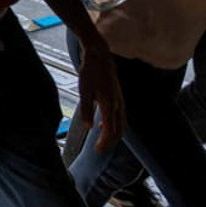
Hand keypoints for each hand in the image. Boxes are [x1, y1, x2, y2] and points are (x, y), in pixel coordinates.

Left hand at [75, 37, 126, 151]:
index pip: (110, 130)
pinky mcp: (117, 96)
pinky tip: (102, 125)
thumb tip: (89, 126)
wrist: (99, 56)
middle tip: (100, 150)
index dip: (105, 142)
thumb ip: (87, 109)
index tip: (97, 150)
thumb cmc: (90, 72)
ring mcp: (119, 100)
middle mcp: (117, 104)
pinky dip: (113, 124)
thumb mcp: (84, 90)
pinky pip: (119, 115)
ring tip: (104, 141)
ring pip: (121, 123)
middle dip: (110, 142)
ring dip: (113, 134)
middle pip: (118, 130)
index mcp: (109, 104)